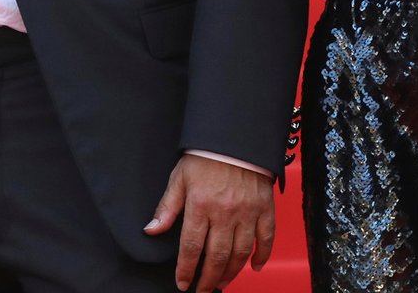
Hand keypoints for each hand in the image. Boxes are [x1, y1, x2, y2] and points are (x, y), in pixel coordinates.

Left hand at [145, 153, 274, 291]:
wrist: (236, 138)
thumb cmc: (205, 156)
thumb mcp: (179, 178)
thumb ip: (167, 207)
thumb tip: (151, 230)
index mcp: (200, 206)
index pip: (191, 247)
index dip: (186, 269)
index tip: (183, 284)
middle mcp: (225, 213)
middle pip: (216, 256)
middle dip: (209, 279)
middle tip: (203, 291)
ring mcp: (247, 213)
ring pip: (240, 253)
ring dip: (231, 273)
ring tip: (222, 283)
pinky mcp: (265, 209)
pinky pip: (266, 239)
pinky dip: (262, 256)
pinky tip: (255, 268)